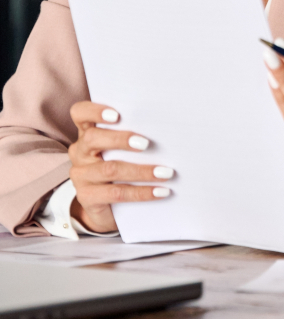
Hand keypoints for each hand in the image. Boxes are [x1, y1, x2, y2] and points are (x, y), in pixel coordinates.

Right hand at [67, 102, 174, 233]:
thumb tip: (167, 127)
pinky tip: (160, 192)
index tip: (117, 114)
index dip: (95, 111)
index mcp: (89, 133)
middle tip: (147, 143)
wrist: (107, 207)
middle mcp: (80, 152)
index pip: (80, 113)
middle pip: (93, 139)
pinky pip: (116, 193)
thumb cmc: (123, 167)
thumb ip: (136, 135)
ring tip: (166, 172)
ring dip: (142, 171)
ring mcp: (81, 176)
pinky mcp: (87, 198)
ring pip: (110, 169)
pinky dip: (142, 192)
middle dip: (121, 139)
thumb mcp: (124, 149)